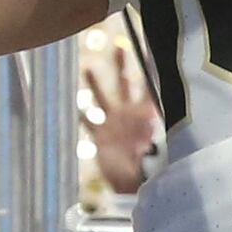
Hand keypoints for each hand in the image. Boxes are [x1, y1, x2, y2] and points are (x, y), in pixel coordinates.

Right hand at [84, 34, 161, 194]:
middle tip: (120, 46)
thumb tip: (150, 132)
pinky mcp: (101, 137)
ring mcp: (114, 124)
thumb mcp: (157, 150)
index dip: (151, 69)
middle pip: (125, 83)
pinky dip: (81, 114)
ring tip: (87, 68)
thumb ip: (154, 140)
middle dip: (122, 65)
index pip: (150, 87)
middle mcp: (130, 114)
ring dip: (95, 83)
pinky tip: (74, 105)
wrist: (137, 186)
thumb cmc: (153, 168)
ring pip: (103, 97)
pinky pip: (88, 122)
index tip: (152, 49)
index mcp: (147, 114)